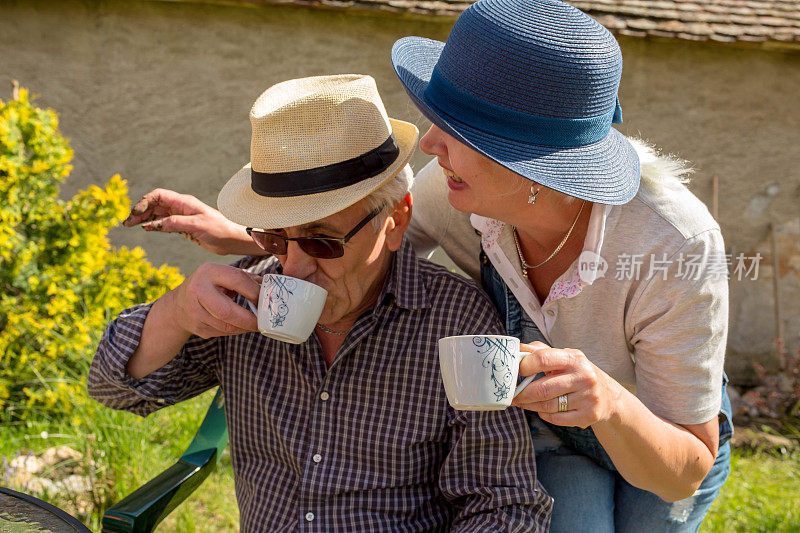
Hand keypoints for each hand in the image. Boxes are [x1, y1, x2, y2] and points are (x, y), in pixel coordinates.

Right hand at [124, 188, 261, 255]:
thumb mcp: (197, 225)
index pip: (159, 196)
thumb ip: (175, 224)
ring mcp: (181, 217)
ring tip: (130, 225)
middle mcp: (181, 207)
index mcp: (184, 202)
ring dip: (143, 218)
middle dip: (139, 211)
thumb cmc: (219, 229)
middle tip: (127, 223)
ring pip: (157, 214)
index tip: (135, 214)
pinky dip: (152, 225)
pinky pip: (163, 223)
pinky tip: (145, 229)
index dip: (144, 202)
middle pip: (154, 204)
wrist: (232, 239)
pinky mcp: (183, 227)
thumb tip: (153, 224)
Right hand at [169, 263, 260, 338]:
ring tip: (255, 325)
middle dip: (248, 320)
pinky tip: (241, 326)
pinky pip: (221, 333)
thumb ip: (245, 279)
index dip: (254, 292)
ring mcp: (194, 311)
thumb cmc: (210, 285)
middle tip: (263, 322)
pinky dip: (236, 331)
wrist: (180, 303)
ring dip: (244, 327)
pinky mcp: (197, 327)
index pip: (237, 280)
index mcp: (209, 272)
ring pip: (225, 326)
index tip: (266, 300)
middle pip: (226, 311)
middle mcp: (198, 290)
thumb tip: (269, 287)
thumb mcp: (224, 275)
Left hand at [511, 341, 621, 427]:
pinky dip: (544, 415)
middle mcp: (584, 376)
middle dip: (522, 393)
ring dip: (530, 406)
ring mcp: (588, 397)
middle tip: (511, 395)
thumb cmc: (578, 373)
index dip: (524, 366)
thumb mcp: (564, 357)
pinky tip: (541, 410)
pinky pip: (557, 418)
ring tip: (521, 403)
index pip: (542, 359)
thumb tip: (516, 348)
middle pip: (543, 388)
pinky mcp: (589, 415)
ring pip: (548, 406)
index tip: (514, 372)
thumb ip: (540, 351)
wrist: (608, 396)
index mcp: (574, 358)